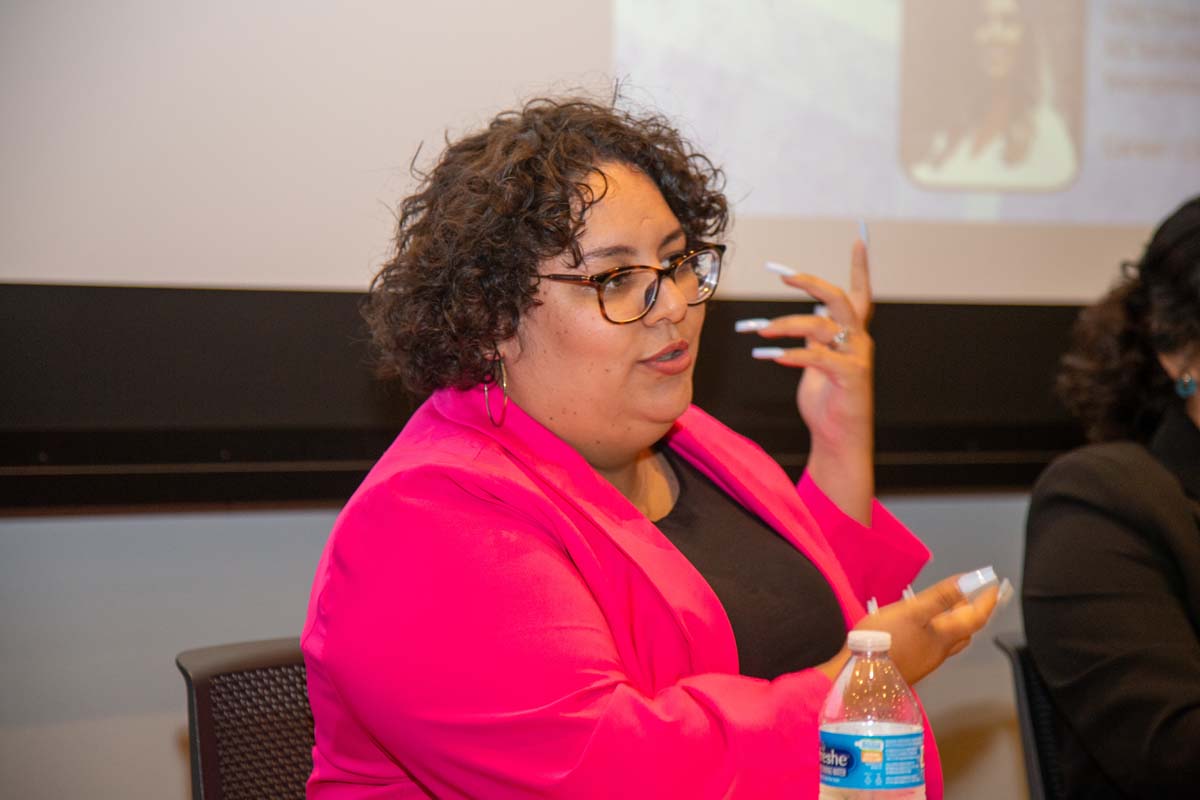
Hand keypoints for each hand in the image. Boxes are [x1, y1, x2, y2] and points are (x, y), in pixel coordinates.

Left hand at [743, 236, 874, 520]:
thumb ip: (814, 338)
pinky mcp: (850, 378)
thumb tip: (796, 318)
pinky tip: (771, 356)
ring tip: (759, 330)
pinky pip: (818, 357)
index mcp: (852, 333)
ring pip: (821, 326)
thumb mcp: (818, 361)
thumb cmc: (827, 398)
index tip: (860, 238)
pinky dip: (793, 354)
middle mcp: (859, 340)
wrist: (840, 437)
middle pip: (838, 299)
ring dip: (786, 325)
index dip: (861, 266)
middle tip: (781, 277)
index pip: (860, 292)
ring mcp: (857, 358)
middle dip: (810, 283)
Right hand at [829, 573, 1000, 685]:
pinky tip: (918, 626)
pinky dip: (935, 631)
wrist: (860, 678)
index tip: (994, 588)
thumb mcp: (912, 611)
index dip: (987, 602)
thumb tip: (968, 582)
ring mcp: (924, 660)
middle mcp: (939, 651)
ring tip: (944, 607)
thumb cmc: (886, 641)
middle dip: (970, 612)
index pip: (976, 618)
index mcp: (944, 636)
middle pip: (964, 632)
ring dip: (952, 623)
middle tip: (969, 595)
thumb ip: (941, 596)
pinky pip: (931, 646)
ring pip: (948, 640)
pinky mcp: (910, 665)